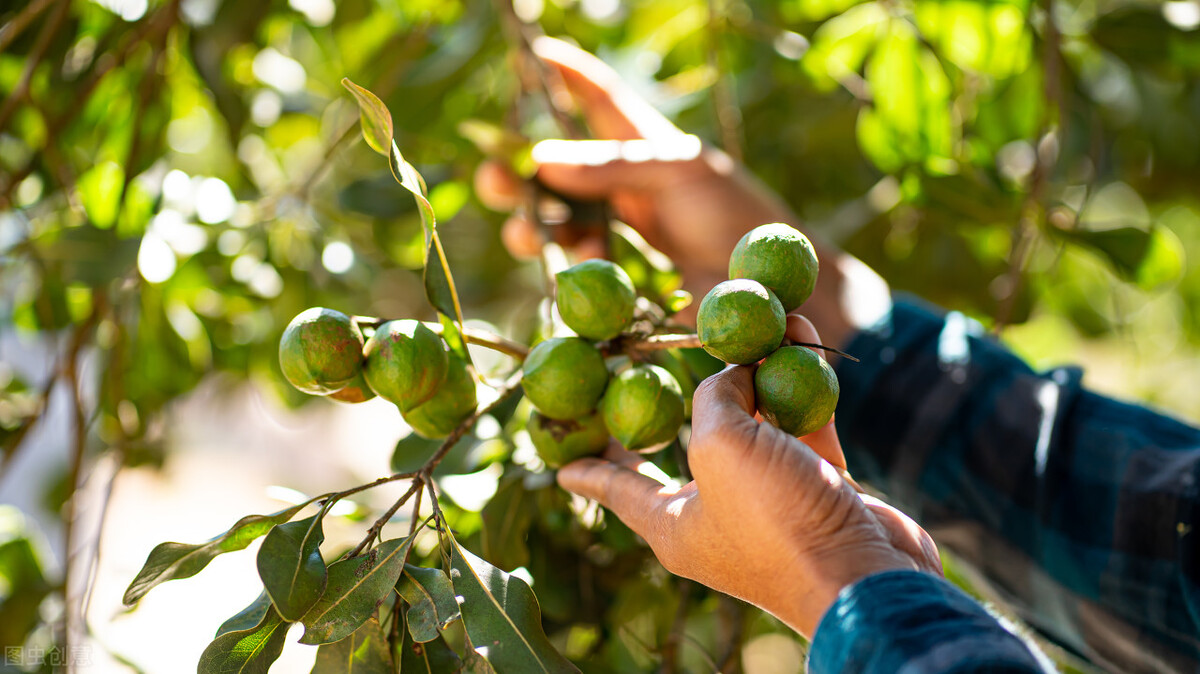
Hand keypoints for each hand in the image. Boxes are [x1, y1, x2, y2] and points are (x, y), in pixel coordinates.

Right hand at [479, 37, 891, 345]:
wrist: (772, 292)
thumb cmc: (739, 217)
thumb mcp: (681, 173)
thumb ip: (614, 165)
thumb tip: (542, 159)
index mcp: (642, 147)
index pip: (597, 100)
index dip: (565, 75)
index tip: (534, 54)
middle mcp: (621, 188)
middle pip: (553, 172)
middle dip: (516, 172)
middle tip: (496, 178)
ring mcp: (618, 234)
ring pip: (552, 223)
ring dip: (529, 225)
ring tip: (526, 234)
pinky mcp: (618, 279)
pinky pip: (572, 267)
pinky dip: (560, 264)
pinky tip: (562, 264)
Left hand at [557, 317, 941, 636]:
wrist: (864, 576)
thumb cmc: (774, 517)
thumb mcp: (719, 446)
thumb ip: (714, 398)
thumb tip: (736, 372)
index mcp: (676, 524)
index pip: (619, 492)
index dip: (590, 474)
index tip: (560, 469)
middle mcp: (719, 513)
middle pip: (687, 447)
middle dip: (680, 401)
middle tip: (651, 367)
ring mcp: (772, 501)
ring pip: (754, 423)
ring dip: (756, 371)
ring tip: (749, 322)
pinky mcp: (819, 488)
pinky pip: (802, 425)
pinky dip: (802, 384)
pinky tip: (801, 335)